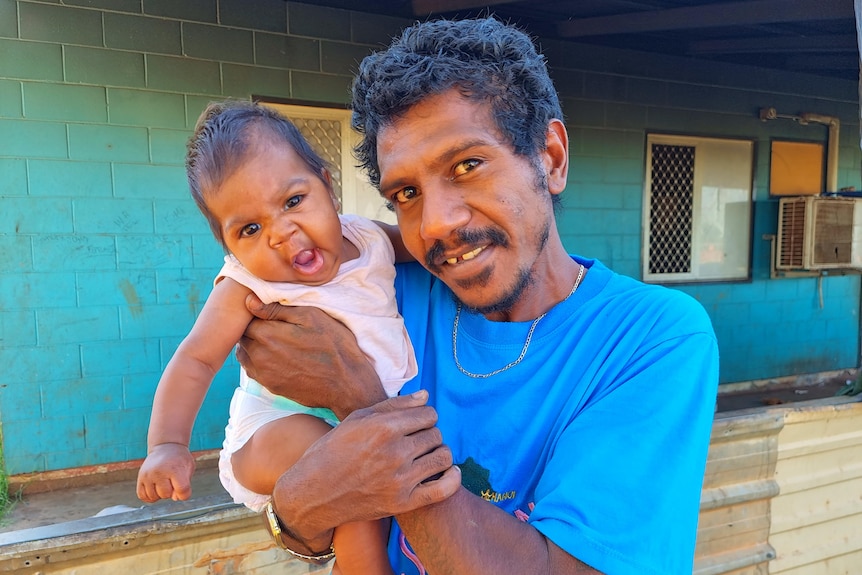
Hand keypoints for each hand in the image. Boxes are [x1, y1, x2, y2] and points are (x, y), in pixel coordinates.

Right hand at [136, 443, 194, 502]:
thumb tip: (175, 498)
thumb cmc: (179, 459)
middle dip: (171, 491)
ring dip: (160, 494)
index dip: (184, 494)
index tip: (184, 488)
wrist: (166, 446)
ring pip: (154, 497)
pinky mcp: (140, 477)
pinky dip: (149, 496)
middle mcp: (159, 472)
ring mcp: (148, 475)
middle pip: (166, 495)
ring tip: (164, 482)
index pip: (182, 490)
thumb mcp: (188, 468)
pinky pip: (142, 496)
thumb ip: (185, 485)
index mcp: (175, 469)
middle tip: (172, 480)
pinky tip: (155, 488)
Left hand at [237, 294, 386, 418]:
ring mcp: (264, 373)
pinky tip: (277, 357)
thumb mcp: (310, 317)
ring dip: (254, 345)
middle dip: (253, 328)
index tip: (271, 313)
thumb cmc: (333, 345)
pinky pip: (253, 370)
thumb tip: (248, 301)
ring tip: (275, 341)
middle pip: (243, 336)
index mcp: (268, 334)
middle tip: (275, 325)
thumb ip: (276, 309)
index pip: (246, 318)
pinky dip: (258, 361)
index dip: (257, 312)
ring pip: (245, 353)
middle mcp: (260, 355)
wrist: (347, 384)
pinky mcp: (271, 386)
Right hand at [271, 391, 460, 550]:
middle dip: (430, 434)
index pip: (429, 414)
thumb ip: (394, 405)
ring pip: (443, 457)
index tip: (417, 423)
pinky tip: (449, 471)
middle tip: (418, 440)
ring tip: (427, 454)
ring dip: (439, 453)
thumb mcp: (358, 420)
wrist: (313, 493)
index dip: (425, 417)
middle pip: (436, 435)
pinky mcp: (403, 503)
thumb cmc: (333, 451)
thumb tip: (426, 395)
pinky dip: (452, 478)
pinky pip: (444, 489)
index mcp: (383, 428)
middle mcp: (395, 453)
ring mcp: (400, 480)